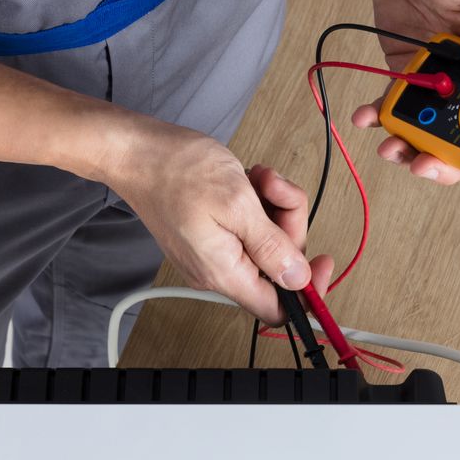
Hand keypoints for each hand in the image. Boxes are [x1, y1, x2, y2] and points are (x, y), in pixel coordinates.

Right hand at [102, 119, 314, 320]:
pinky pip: (248, 226)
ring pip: (266, 240)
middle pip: (277, 265)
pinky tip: (246, 180)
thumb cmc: (177, 171)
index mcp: (225, 272)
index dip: (307, 291)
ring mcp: (213, 252)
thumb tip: (299, 279)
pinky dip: (256, 201)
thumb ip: (272, 246)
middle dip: (289, 224)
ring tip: (258, 178)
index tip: (323, 261)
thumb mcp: (238, 203)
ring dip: (273, 206)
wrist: (135, 151)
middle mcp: (218, 270)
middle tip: (277, 190)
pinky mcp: (210, 233)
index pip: (278, 308)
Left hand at [352, 0, 459, 183]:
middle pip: (459, 134)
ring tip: (391, 147)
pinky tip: (367, 116)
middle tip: (421, 164)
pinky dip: (379, 114)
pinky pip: (393, 101)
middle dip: (440, 157)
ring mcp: (433, 76)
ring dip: (407, 144)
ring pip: (423, 126)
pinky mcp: (404, 68)